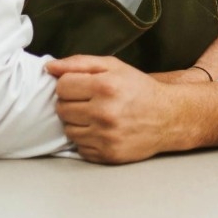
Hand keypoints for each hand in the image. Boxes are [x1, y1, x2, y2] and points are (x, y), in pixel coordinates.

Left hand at [47, 55, 190, 163]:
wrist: (168, 117)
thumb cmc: (138, 89)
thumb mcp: (114, 66)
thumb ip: (80, 63)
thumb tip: (49, 67)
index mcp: (105, 86)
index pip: (62, 86)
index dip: (68, 84)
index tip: (81, 86)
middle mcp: (104, 112)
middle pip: (62, 109)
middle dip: (71, 103)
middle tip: (88, 101)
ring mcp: (106, 136)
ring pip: (68, 130)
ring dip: (77, 122)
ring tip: (95, 116)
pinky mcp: (107, 154)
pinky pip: (80, 147)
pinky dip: (86, 139)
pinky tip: (101, 130)